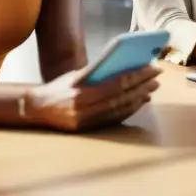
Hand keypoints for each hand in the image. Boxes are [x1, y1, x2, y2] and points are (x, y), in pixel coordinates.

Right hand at [25, 64, 161, 131]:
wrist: (38, 109)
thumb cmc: (59, 87)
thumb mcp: (76, 75)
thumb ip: (96, 72)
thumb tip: (124, 66)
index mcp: (82, 93)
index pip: (116, 84)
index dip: (137, 76)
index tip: (151, 67)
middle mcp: (85, 110)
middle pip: (122, 97)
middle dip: (142, 86)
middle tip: (157, 76)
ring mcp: (88, 122)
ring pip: (121, 109)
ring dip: (139, 98)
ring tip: (152, 87)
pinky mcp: (90, 129)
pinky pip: (115, 119)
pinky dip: (130, 109)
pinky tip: (140, 100)